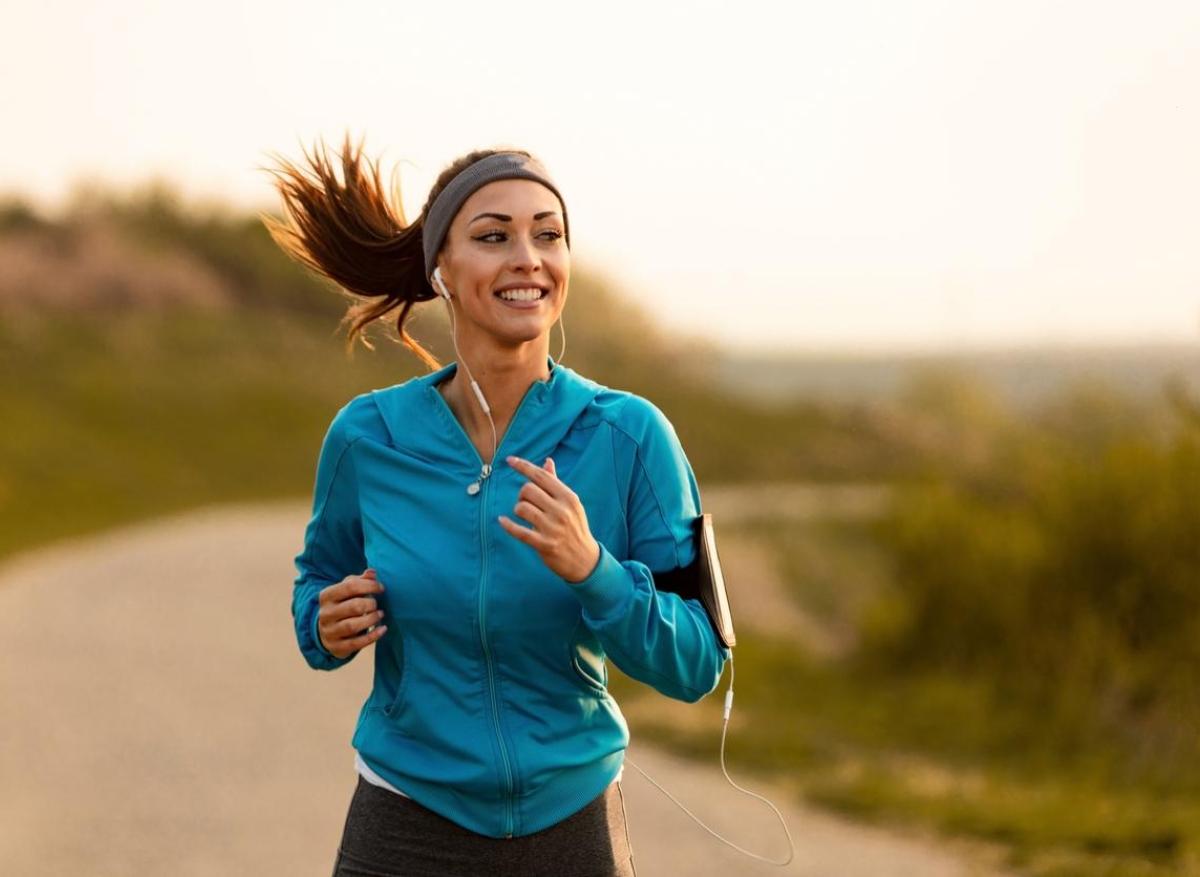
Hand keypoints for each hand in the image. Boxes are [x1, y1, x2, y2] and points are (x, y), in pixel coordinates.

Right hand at [317, 568, 386, 657]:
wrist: (326, 632)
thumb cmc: (342, 606)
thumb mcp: (346, 591)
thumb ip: (359, 581)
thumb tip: (372, 572)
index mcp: (326, 596)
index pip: (349, 586)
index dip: (369, 585)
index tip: (381, 588)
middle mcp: (326, 614)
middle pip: (353, 606)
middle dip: (370, 604)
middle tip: (376, 605)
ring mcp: (330, 632)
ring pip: (353, 626)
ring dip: (371, 619)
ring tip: (380, 615)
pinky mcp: (337, 647)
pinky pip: (356, 643)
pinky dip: (373, 636)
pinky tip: (383, 629)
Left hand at [498, 455, 600, 583]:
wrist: (585, 559)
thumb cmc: (575, 527)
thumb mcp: (570, 504)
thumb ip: (556, 483)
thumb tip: (547, 461)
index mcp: (568, 497)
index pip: (541, 476)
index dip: (523, 466)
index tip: (509, 460)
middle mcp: (562, 511)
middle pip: (528, 490)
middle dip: (522, 494)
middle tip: (526, 502)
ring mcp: (553, 528)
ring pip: (521, 508)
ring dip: (518, 510)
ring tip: (523, 515)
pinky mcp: (544, 544)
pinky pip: (519, 531)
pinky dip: (507, 525)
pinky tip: (502, 521)